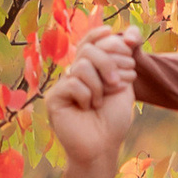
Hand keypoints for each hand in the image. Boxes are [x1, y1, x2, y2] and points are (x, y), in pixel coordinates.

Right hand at [47, 25, 137, 167]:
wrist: (103, 146)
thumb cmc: (113, 119)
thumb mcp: (122, 85)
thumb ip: (120, 60)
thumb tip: (123, 34)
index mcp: (89, 71)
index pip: (89, 44)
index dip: (98, 35)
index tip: (111, 31)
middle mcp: (73, 75)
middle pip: (88, 50)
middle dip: (109, 61)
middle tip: (120, 81)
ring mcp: (62, 86)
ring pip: (82, 65)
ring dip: (100, 84)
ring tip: (101, 102)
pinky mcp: (54, 98)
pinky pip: (73, 83)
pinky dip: (87, 96)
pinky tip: (87, 110)